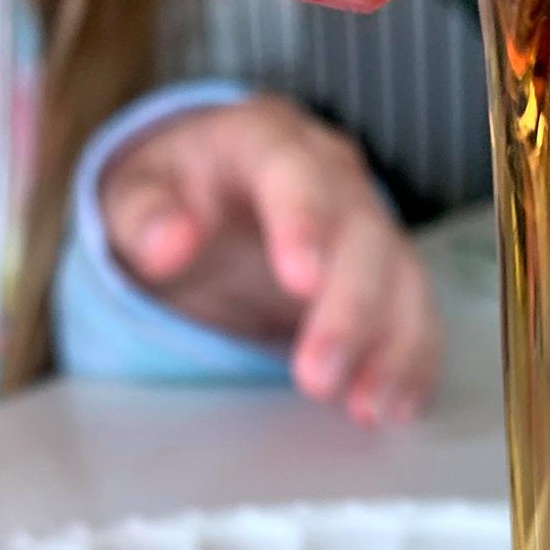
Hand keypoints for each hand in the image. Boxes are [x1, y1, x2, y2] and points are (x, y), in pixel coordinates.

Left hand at [99, 95, 442, 425]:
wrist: (208, 199)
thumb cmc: (173, 195)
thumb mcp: (134, 194)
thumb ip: (142, 214)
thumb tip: (170, 242)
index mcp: (264, 141)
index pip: (293, 171)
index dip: (303, 222)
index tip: (300, 281)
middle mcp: (331, 176)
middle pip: (360, 234)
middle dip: (348, 310)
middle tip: (318, 378)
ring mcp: (367, 224)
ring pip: (401, 277)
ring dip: (391, 346)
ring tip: (367, 407)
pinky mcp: (386, 274)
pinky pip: (415, 314)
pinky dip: (411, 361)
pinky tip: (396, 406)